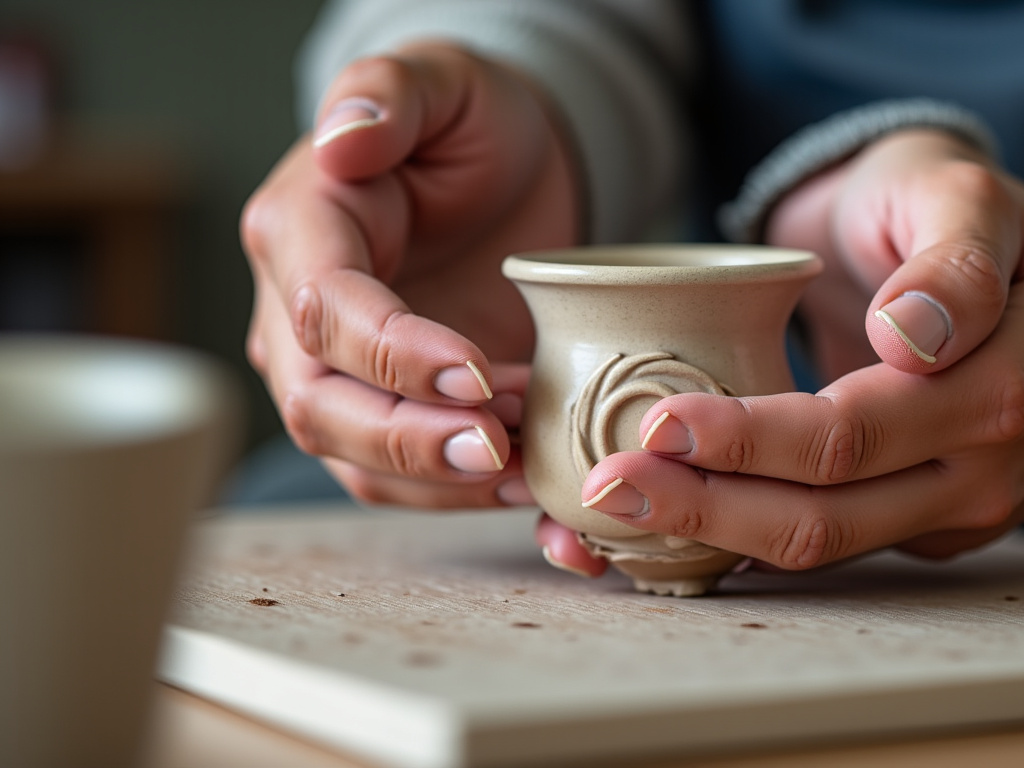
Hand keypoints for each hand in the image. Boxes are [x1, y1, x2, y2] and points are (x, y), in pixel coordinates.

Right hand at [242, 41, 578, 507]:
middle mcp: (296, 317)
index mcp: (299, 230)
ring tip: (533, 469)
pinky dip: (468, 498)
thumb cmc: (470, 122)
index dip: (394, 354)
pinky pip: (409, 480)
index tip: (477, 374)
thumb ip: (389, 95)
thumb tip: (342, 142)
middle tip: (500, 447)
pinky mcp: (394, 412)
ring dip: (444, 481)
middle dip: (409, 441)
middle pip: (322, 407)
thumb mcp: (443, 82)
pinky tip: (535, 494)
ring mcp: (339, 375)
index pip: (325, 312)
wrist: (504, 171)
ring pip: (359, 462)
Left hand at [572, 130, 1023, 567]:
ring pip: (823, 549)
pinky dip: (749, 540)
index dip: (749, 440)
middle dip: (704, 507)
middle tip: (605, 487)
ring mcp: (953, 512)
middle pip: (823, 514)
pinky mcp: (927, 527)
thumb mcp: (991, 204)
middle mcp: (977, 471)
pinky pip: (834, 547)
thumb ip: (955, 257)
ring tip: (613, 516)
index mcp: (999, 387)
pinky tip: (677, 520)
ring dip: (714, 537)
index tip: (661, 424)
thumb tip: (910, 337)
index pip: (852, 434)